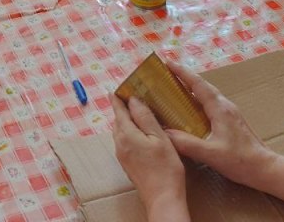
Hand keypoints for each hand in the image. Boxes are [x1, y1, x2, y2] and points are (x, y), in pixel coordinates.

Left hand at [112, 97, 187, 220]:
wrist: (163, 199)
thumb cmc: (165, 168)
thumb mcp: (159, 138)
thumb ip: (145, 117)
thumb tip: (134, 99)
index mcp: (126, 134)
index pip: (118, 109)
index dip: (119, 96)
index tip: (121, 85)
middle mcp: (119, 143)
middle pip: (118, 119)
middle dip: (123, 107)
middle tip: (134, 96)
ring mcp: (122, 155)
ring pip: (120, 131)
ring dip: (126, 120)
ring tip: (138, 112)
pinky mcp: (127, 164)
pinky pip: (123, 141)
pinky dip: (129, 131)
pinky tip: (140, 133)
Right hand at [165, 62, 276, 189]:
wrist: (265, 168)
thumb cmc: (240, 161)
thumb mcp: (211, 154)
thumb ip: (187, 143)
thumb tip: (165, 133)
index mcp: (219, 108)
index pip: (197, 84)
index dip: (181, 72)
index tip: (167, 62)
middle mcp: (225, 105)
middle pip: (203, 85)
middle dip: (185, 77)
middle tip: (167, 75)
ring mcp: (230, 112)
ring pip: (208, 94)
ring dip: (192, 88)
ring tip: (177, 89)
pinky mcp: (232, 120)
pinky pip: (212, 103)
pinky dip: (199, 100)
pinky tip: (193, 110)